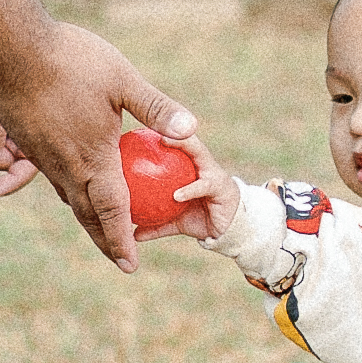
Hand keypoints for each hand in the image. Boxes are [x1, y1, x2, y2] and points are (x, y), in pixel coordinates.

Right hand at [0, 24, 197, 268]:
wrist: (9, 47)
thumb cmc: (70, 61)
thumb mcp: (122, 80)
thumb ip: (156, 109)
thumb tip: (191, 131)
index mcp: (94, 157)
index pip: (113, 210)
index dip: (122, 240)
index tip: (131, 264)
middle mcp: (66, 166)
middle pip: (87, 214)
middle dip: (105, 239)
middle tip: (119, 259)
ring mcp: (43, 156)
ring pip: (67, 197)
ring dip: (86, 217)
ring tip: (101, 228)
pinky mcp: (28, 142)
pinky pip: (51, 178)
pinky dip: (68, 192)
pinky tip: (74, 184)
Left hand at [139, 133, 242, 248]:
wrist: (229, 230)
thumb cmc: (200, 217)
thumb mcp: (175, 221)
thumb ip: (156, 224)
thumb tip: (132, 235)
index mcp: (189, 166)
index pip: (175, 143)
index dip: (160, 132)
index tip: (139, 127)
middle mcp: (201, 164)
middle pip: (187, 140)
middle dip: (172, 130)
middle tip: (152, 127)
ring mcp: (213, 172)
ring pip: (199, 153)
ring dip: (183, 145)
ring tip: (164, 143)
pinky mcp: (222, 186)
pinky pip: (203, 186)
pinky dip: (189, 190)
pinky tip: (176, 196)